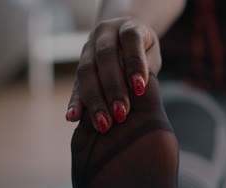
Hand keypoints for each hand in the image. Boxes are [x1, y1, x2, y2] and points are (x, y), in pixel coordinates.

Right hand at [65, 17, 161, 132]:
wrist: (122, 34)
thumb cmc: (144, 50)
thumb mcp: (151, 55)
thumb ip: (146, 69)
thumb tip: (138, 92)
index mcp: (128, 27)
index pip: (131, 40)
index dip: (134, 63)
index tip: (140, 88)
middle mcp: (105, 33)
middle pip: (105, 57)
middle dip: (113, 88)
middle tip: (121, 113)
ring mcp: (89, 47)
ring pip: (86, 70)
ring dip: (94, 99)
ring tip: (102, 123)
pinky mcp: (79, 63)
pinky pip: (75, 82)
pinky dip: (75, 101)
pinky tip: (73, 117)